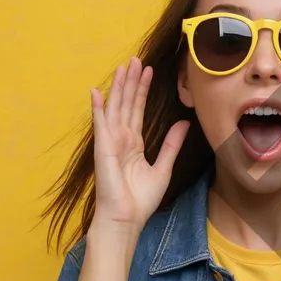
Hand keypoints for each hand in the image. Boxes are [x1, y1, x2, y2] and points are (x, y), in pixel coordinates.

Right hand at [90, 57, 188, 230]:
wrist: (126, 220)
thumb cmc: (140, 200)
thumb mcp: (163, 168)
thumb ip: (171, 145)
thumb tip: (183, 123)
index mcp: (134, 144)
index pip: (138, 110)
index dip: (143, 91)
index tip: (149, 72)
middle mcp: (121, 140)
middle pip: (126, 104)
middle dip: (132, 82)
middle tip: (137, 60)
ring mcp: (110, 143)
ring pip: (115, 108)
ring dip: (118, 88)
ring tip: (124, 67)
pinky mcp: (103, 149)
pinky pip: (100, 125)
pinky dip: (98, 108)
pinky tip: (97, 92)